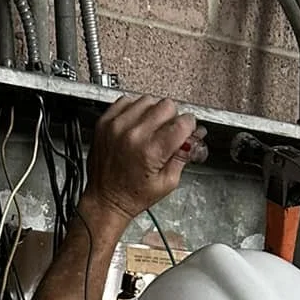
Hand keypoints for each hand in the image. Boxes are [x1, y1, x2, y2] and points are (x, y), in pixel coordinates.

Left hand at [82, 94, 201, 232]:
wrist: (104, 199)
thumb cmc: (132, 195)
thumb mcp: (168, 182)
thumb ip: (183, 156)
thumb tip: (195, 137)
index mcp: (151, 151)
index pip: (183, 122)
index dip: (189, 127)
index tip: (187, 132)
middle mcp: (133, 134)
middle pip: (167, 105)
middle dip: (173, 118)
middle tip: (168, 133)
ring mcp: (117, 125)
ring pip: (148, 100)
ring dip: (154, 112)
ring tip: (150, 130)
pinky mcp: (105, 121)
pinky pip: (127, 100)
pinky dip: (135, 110)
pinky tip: (135, 125)